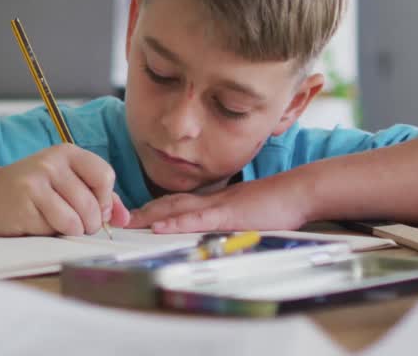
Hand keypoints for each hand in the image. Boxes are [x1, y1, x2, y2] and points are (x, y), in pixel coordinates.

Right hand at [0, 144, 129, 235]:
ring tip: (58, 223)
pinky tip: (39, 222)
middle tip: (77, 223)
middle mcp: (52, 162)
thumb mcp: (69, 184)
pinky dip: (51, 233)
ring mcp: (35, 181)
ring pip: (76, 220)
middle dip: (90, 223)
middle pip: (92, 204)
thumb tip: (124, 218)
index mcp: (68, 153)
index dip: (105, 200)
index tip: (97, 208)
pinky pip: (54, 228)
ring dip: (72, 231)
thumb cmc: (35, 191)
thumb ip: (100, 197)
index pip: (104, 175)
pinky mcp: (23, 203)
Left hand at [126, 176, 309, 233]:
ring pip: (177, 208)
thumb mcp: (246, 210)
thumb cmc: (277, 203)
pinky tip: (160, 226)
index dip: (155, 208)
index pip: (177, 201)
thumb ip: (228, 216)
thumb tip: (215, 226)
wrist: (299, 191)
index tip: (134, 216)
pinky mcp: (228, 214)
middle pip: (169, 202)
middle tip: (118, 219)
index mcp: (214, 199)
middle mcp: (211, 199)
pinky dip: (176, 221)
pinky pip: (197, 218)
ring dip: (150, 216)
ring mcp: (218, 205)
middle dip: (143, 212)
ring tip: (128, 222)